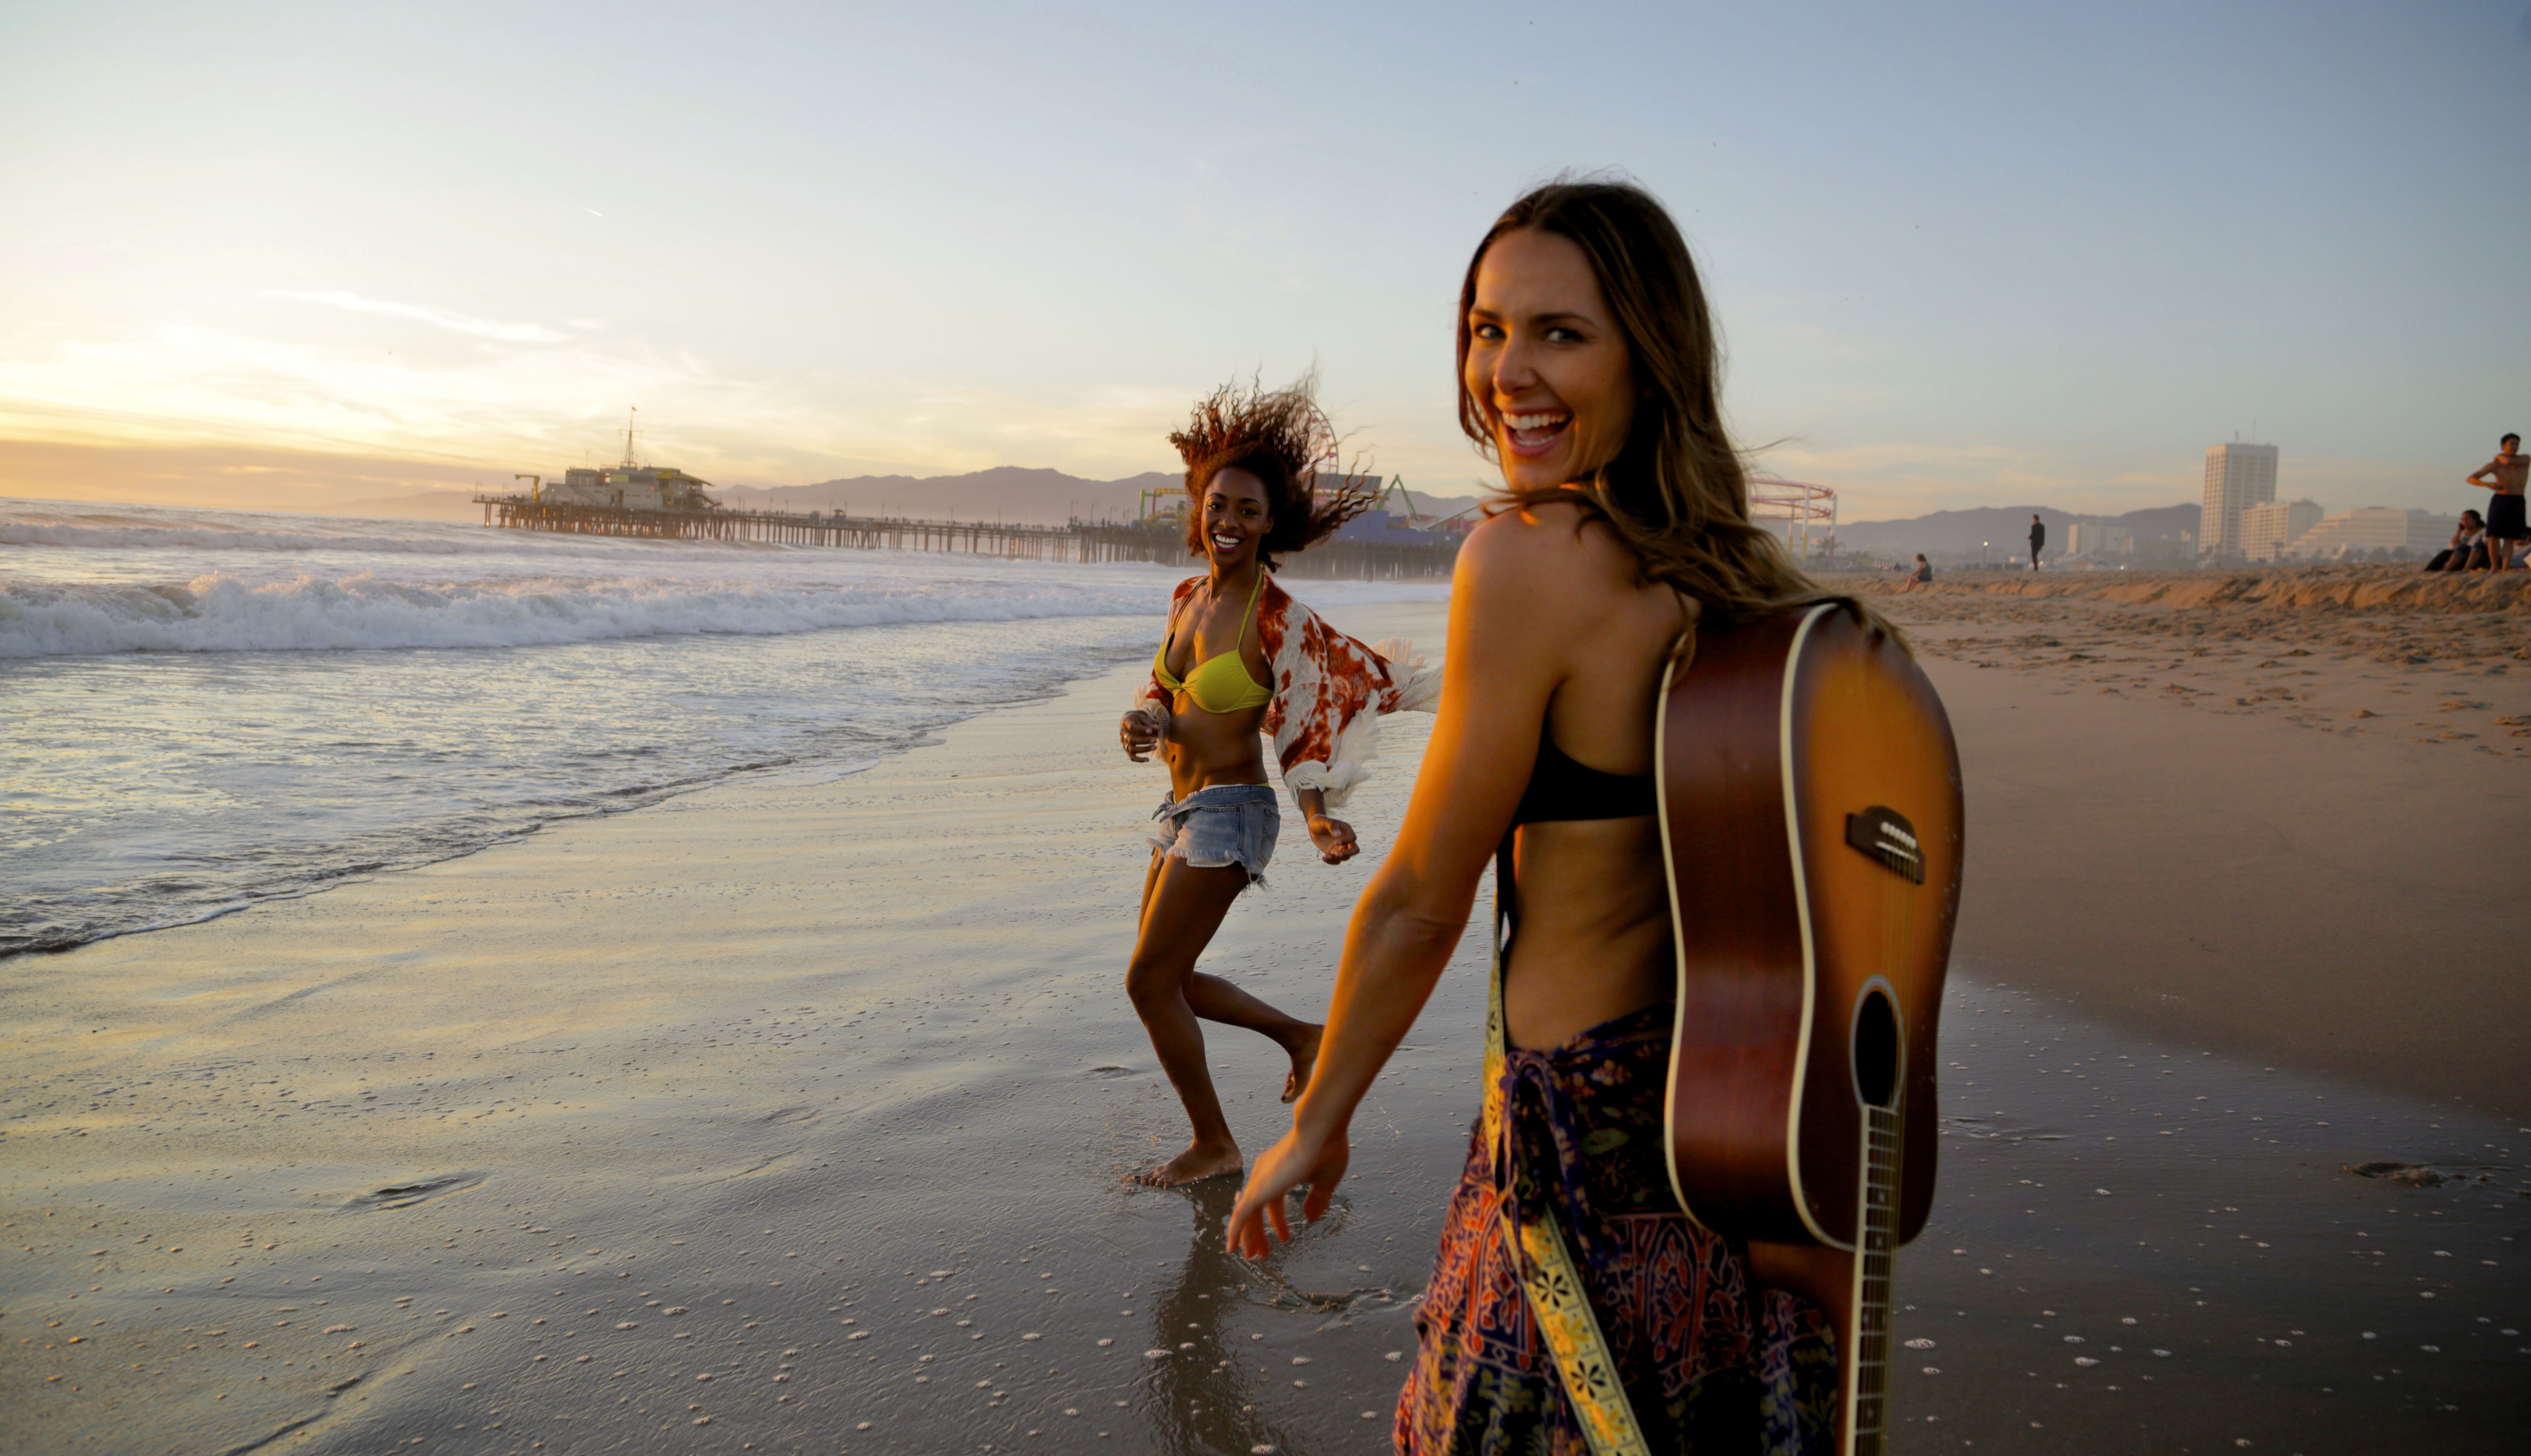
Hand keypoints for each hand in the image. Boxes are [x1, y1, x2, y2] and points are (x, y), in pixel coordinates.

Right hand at [1119, 708, 1160, 761]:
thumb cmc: (1138, 718)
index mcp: (1126, 722)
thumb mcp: (1143, 717)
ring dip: (1144, 749)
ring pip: (1131, 749)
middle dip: (1144, 741)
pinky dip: (1139, 759)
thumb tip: (1159, 729)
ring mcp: (1124, 741)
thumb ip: (1150, 724)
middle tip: (1155, 740)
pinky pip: (1131, 756)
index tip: (1151, 731)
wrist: (1130, 721)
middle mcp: (1123, 732)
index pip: (1132, 727)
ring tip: (1155, 747)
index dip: (1142, 730)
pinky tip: (1148, 759)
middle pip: (1131, 739)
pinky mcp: (1126, 748)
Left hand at [1226, 1122, 1349, 1257]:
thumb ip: (1316, 1200)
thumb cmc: (1327, 1149)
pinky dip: (1235, 1232)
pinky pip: (1240, 1215)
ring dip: (1249, 1237)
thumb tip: (1310, 1218)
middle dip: (1258, 1232)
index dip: (1278, 1222)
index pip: (1273, 1201)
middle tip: (1261, 1253)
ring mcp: (1259, 1181)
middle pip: (1256, 1209)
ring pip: (1246, 1215)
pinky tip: (1233, 1248)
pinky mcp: (1258, 1189)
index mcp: (1280, 1170)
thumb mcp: (1324, 1182)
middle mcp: (1265, 1174)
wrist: (1321, 1130)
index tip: (1284, 1237)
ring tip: (1254, 1256)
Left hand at [1306, 813, 1358, 863]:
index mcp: (1346, 830)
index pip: (1352, 838)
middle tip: (1337, 854)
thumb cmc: (1320, 822)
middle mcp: (1346, 840)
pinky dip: (1331, 861)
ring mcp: (1341, 847)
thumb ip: (1332, 826)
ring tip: (1325, 856)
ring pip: (1345, 857)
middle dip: (1347, 854)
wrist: (1314, 828)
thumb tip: (1338, 835)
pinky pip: (1337, 860)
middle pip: (1354, 850)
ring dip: (1336, 858)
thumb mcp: (1324, 822)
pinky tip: (1323, 858)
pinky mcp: (1334, 852)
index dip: (1346, 841)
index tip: (1336, 842)